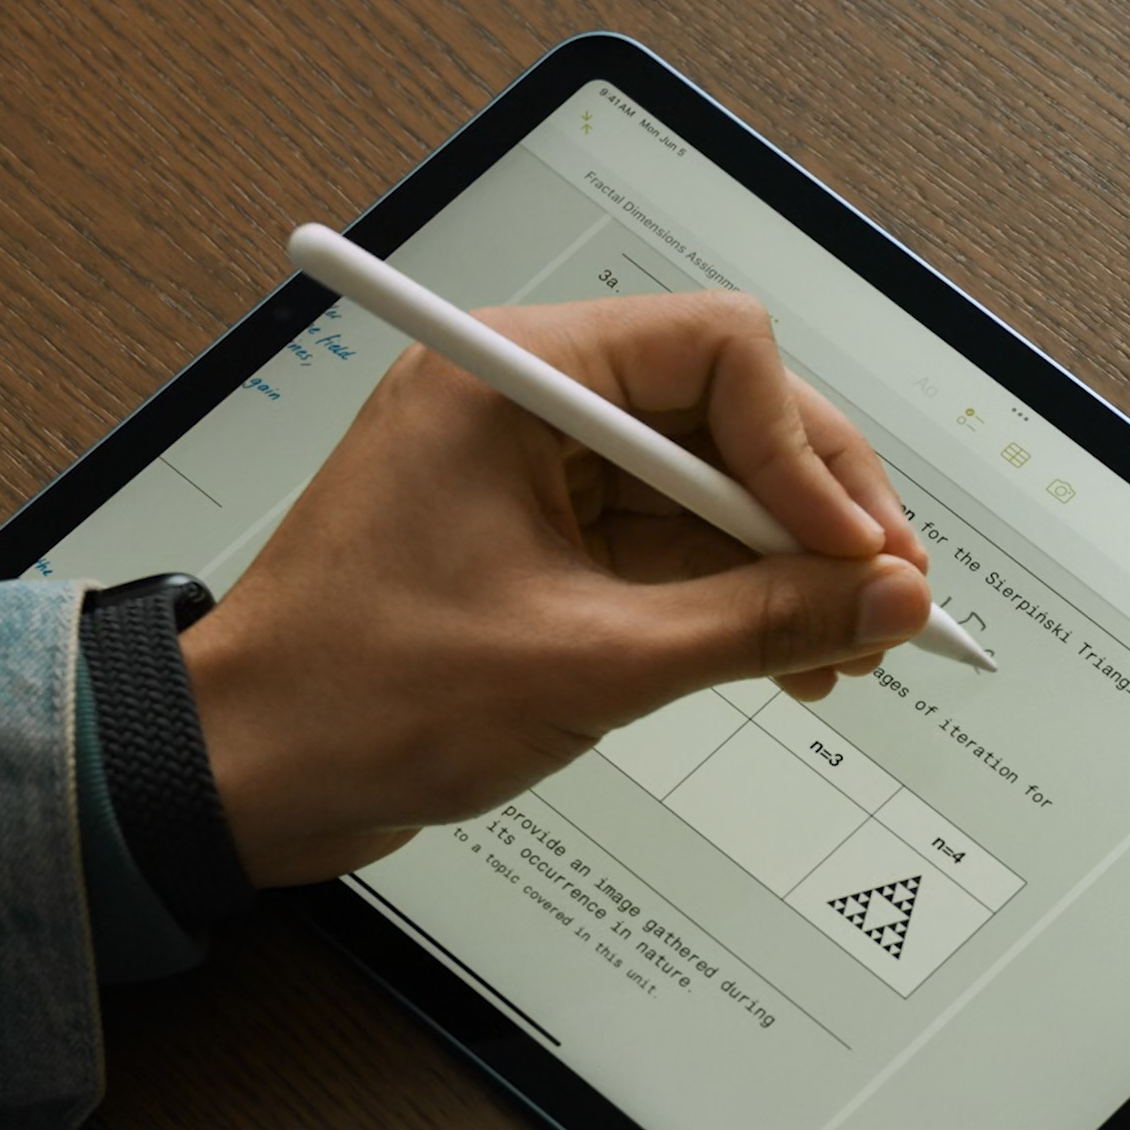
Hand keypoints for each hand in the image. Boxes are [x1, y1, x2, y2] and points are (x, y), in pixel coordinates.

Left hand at [181, 291, 938, 884]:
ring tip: (848, 648)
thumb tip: (886, 599)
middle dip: (819, 509)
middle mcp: (533, 401)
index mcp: (516, 377)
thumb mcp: (591, 663)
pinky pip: (675, 542)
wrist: (242, 776)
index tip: (854, 552)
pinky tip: (792, 656)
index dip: (806, 451)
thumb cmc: (356, 697)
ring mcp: (540, 470)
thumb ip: (759, 624)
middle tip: (887, 598)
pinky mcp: (546, 536)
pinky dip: (739, 596)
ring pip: (716, 484)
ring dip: (790, 564)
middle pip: (735, 412)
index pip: (722, 352)